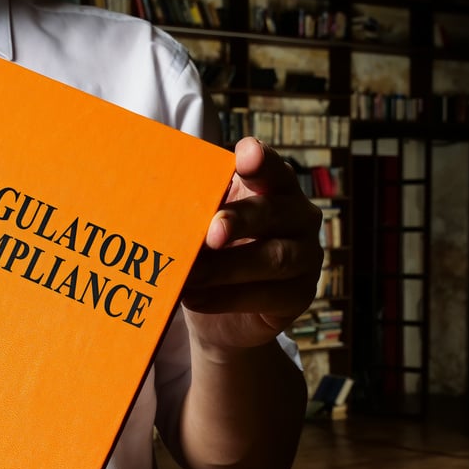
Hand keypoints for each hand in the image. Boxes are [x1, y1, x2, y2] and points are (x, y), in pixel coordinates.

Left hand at [182, 137, 323, 349]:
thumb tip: (162, 201)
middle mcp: (299, 217)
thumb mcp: (203, 225)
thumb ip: (196, 208)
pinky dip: (227, 298)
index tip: (244, 155)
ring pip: (274, 258)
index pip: (272, 168)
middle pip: (273, 212)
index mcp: (275, 187)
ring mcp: (306, 256)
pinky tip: (196, 298)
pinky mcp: (300, 295)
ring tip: (191, 275)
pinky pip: (268, 295)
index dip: (261, 161)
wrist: (223, 313)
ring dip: (227, 267)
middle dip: (240, 221)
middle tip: (210, 233)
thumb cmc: (213, 253)